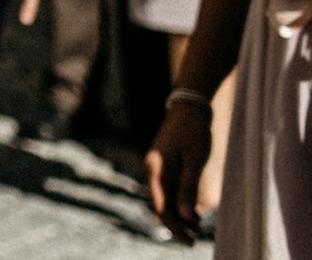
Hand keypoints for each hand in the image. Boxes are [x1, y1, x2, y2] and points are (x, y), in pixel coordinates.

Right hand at [145, 97, 213, 242]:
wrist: (189, 108)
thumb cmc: (193, 132)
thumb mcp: (194, 161)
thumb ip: (188, 188)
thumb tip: (184, 215)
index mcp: (156, 169)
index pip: (161, 205)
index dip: (173, 225)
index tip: (187, 241)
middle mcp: (153, 169)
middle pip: (160, 203)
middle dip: (175, 224)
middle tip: (193, 241)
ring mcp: (158, 167)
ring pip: (164, 198)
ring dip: (178, 215)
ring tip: (197, 229)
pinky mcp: (165, 165)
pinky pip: (169, 189)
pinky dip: (179, 203)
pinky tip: (193, 213)